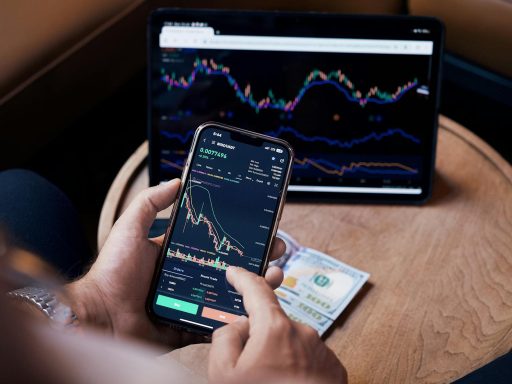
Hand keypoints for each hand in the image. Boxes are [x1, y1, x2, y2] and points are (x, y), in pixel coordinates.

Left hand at [67, 179, 285, 347]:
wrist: (99, 317)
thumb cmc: (111, 272)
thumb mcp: (130, 228)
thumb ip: (150, 202)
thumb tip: (176, 180)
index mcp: (179, 255)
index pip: (216, 241)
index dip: (239, 234)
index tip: (259, 225)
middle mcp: (189, 277)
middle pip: (231, 266)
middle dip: (258, 257)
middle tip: (277, 249)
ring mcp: (192, 303)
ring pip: (232, 294)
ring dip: (257, 285)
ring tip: (276, 274)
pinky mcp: (191, 326)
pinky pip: (219, 322)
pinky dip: (240, 316)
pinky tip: (258, 307)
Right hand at [209, 267, 346, 383]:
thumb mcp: (223, 374)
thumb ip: (225, 338)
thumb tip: (239, 326)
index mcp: (275, 328)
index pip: (256, 290)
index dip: (242, 278)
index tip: (236, 273)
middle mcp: (303, 333)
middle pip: (272, 323)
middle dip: (258, 337)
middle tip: (248, 367)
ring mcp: (322, 351)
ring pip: (290, 343)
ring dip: (279, 356)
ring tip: (270, 382)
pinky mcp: (334, 369)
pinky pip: (308, 358)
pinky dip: (296, 367)